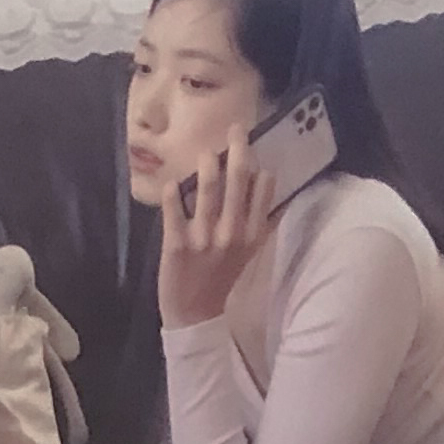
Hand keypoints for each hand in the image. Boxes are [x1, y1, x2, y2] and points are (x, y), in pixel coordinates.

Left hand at [156, 128, 274, 328]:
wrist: (195, 315)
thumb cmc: (221, 277)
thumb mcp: (248, 250)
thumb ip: (258, 219)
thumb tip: (271, 183)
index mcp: (253, 232)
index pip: (263, 187)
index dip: (257, 162)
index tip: (251, 143)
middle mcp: (232, 233)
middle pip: (238, 180)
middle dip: (237, 148)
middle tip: (234, 128)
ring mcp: (204, 239)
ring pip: (208, 190)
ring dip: (208, 164)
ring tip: (206, 151)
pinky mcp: (177, 245)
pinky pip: (174, 211)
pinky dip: (173, 194)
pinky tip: (172, 183)